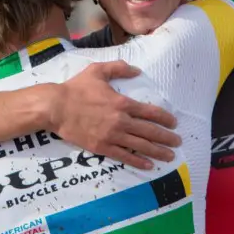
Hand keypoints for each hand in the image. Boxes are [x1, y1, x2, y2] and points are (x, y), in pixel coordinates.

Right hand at [47, 61, 180, 169]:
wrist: (56, 107)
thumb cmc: (76, 88)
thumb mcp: (97, 70)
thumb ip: (119, 68)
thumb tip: (137, 70)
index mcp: (122, 103)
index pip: (150, 112)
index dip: (164, 118)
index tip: (174, 123)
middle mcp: (121, 121)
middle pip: (150, 131)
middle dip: (166, 138)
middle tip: (178, 142)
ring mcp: (112, 136)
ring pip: (140, 145)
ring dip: (157, 152)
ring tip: (169, 156)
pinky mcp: (102, 147)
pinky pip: (124, 155)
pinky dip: (138, 161)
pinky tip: (148, 165)